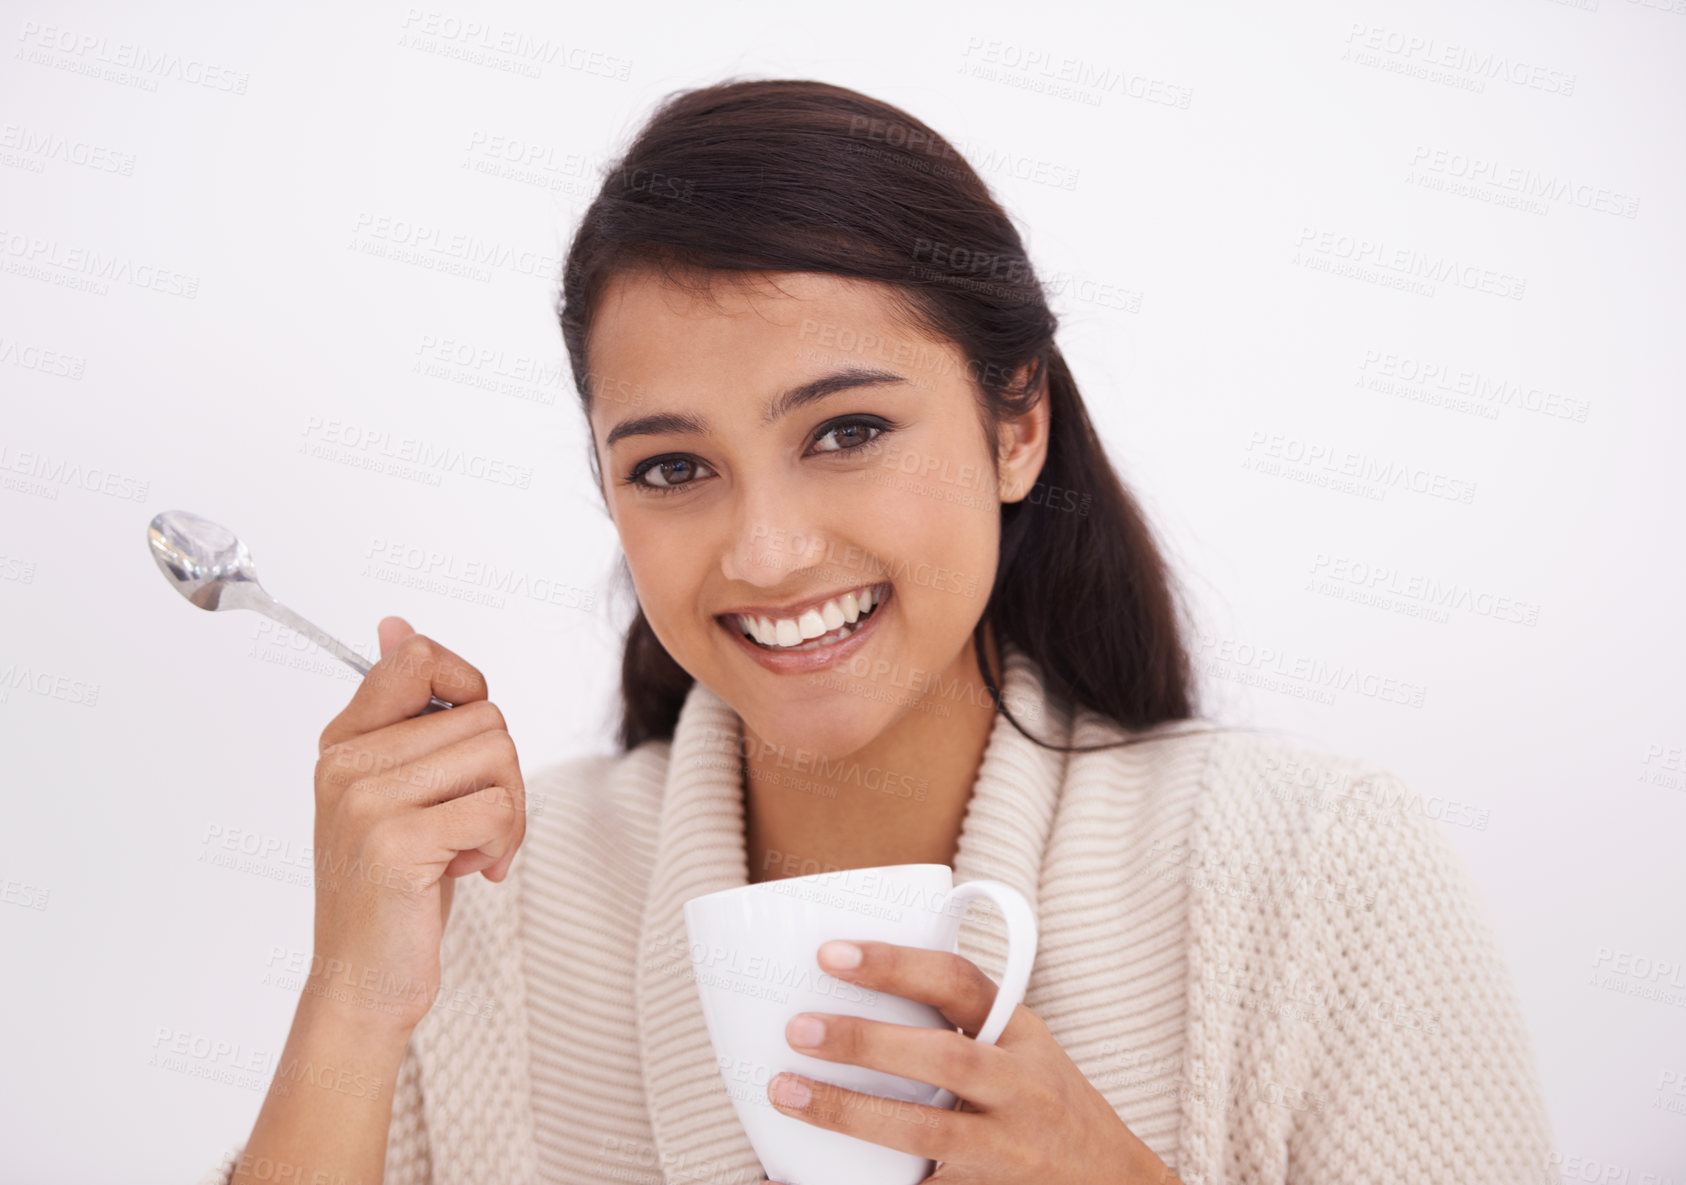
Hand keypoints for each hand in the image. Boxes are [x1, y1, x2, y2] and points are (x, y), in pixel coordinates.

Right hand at [307, 616, 526, 1035]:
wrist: (364, 979)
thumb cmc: (396, 884)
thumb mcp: (399, 790)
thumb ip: (405, 714)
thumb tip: (396, 625)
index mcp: (344, 739)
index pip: (419, 656)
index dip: (469, 687)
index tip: (467, 744)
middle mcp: (346, 762)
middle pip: (485, 715)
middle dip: (503, 773)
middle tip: (477, 824)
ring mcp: (366, 801)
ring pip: (498, 755)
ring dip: (509, 811)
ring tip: (472, 849)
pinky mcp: (396, 842)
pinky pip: (499, 808)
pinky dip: (505, 844)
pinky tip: (472, 873)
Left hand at [758, 940, 1181, 1183]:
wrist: (1113, 1180)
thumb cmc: (1047, 1102)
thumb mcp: (1021, 1047)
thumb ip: (961, 1021)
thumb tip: (854, 987)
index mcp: (1019, 1033)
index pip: (960, 982)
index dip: (895, 964)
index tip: (831, 954)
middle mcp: (1021, 1087)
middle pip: (943, 1059)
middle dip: (866, 1043)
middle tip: (798, 1029)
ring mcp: (1007, 1148)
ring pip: (926, 1133)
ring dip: (851, 1114)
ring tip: (789, 1093)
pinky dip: (863, 1183)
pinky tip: (800, 1173)